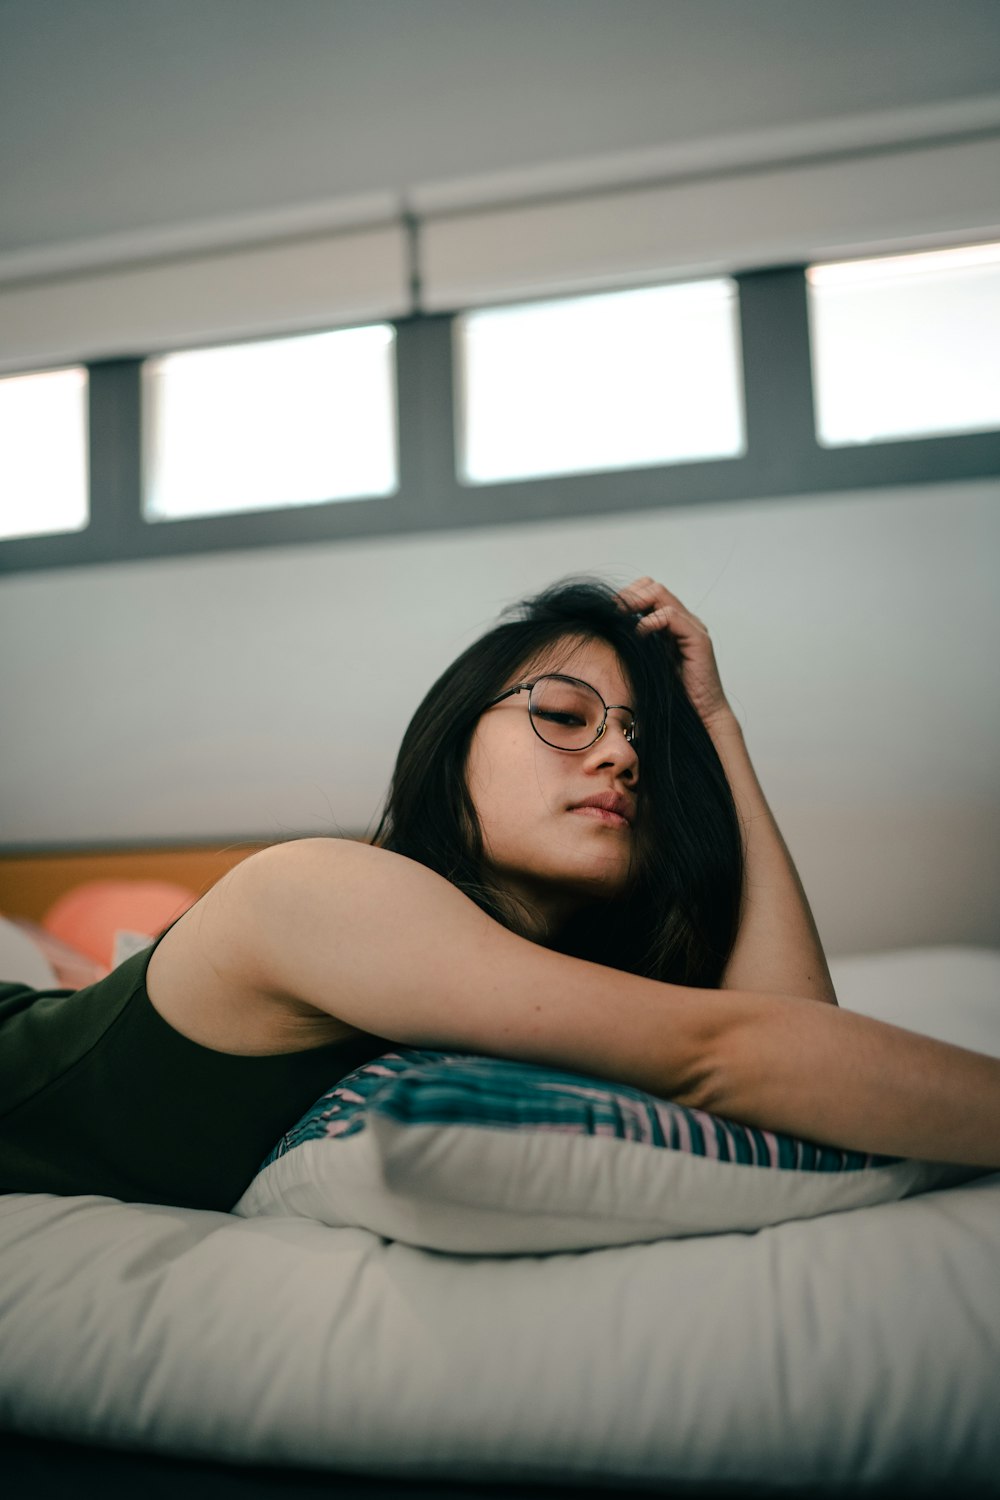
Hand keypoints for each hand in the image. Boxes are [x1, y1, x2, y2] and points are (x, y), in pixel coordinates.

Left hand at [614, 576, 734, 732]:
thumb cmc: (673, 695)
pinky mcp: (699, 639)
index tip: (608, 610)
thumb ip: (635, 645)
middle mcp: (684, 621)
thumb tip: (608, 633)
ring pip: (660, 594)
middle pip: (653, 587)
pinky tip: (637, 634)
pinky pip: (670, 616)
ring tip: (619, 618)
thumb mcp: (646, 663)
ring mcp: (693, 627)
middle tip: (611, 610)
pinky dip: (649, 621)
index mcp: (673, 624)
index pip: (649, 591)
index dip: (627, 595)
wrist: (701, 715)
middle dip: (628, 595)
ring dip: (635, 602)